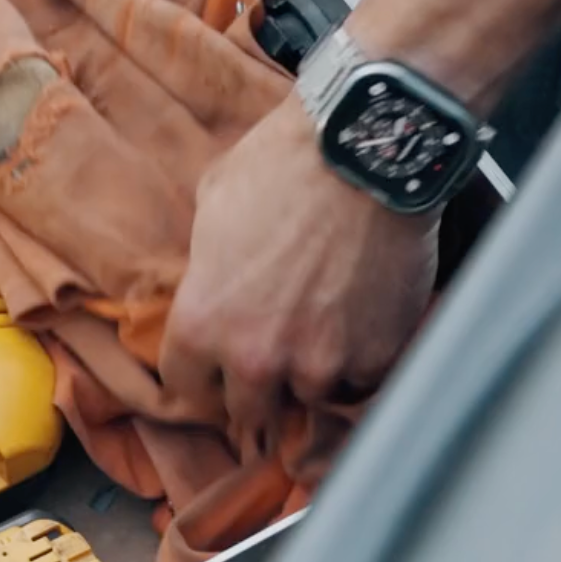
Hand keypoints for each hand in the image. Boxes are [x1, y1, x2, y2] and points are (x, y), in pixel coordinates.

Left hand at [162, 106, 437, 452]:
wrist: (366, 151)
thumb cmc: (282, 164)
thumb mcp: (213, 205)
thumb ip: (207, 264)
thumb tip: (212, 277)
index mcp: (202, 322)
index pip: (184, 386)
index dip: (201, 374)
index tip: (215, 367)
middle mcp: (257, 357)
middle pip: (246, 410)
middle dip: (255, 386)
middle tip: (275, 355)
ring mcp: (321, 364)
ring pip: (310, 397)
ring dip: (314, 371)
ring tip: (328, 327)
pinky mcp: (376, 357)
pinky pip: (363, 380)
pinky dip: (363, 359)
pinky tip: (366, 320)